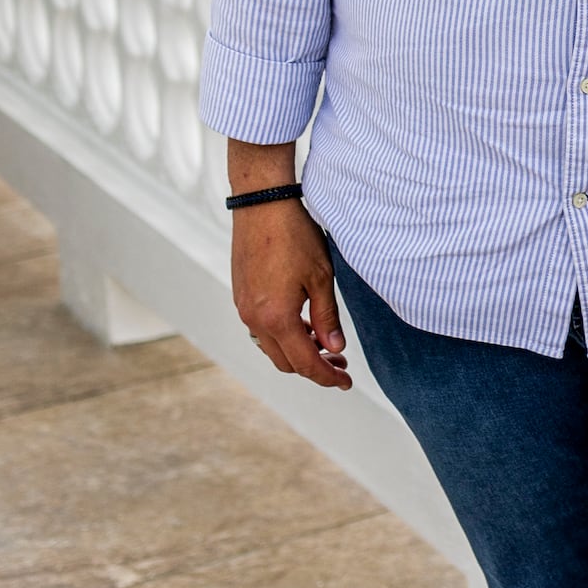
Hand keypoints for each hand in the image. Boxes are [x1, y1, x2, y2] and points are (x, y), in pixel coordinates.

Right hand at [231, 200, 350, 388]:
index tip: (346, 382)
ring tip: (325, 346)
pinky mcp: (241, 297)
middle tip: (341, 365)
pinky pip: (262, 330)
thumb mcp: (321, 278)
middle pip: (285, 362)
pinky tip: (303, 325)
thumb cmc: (295, 237)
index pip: (305, 363)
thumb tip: (335, 349)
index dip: (327, 377)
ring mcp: (244, 309)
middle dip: (314, 368)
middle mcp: (254, 320)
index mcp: (276, 319)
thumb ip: (327, 318)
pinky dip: (284, 336)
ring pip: (272, 347)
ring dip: (298, 352)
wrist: (262, 205)